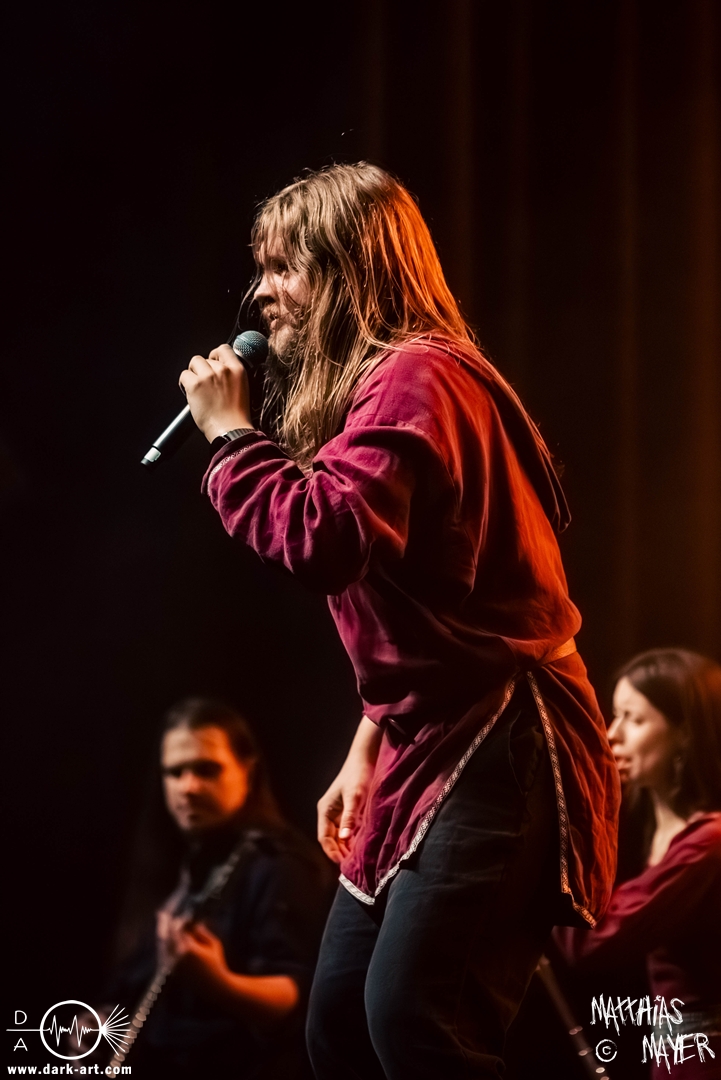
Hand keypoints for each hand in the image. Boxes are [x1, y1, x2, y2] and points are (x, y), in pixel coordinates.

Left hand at [156, 911, 226, 981]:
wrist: (214, 987)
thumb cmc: (217, 964)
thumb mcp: (214, 945)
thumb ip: (203, 933)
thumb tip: (194, 924)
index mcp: (189, 949)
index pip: (178, 930)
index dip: (176, 921)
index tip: (177, 914)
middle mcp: (178, 958)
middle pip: (166, 937)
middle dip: (164, 925)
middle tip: (160, 914)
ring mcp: (174, 966)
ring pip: (163, 947)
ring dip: (162, 935)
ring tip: (161, 924)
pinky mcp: (173, 972)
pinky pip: (165, 956)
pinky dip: (164, 946)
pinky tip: (164, 940)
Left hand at [178, 344, 252, 441]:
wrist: (230, 431)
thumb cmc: (236, 416)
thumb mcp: (241, 388)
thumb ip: (230, 375)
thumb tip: (216, 368)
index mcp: (237, 370)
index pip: (223, 348)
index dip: (215, 355)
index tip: (212, 364)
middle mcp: (223, 369)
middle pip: (206, 358)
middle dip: (204, 369)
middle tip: (206, 386)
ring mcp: (208, 375)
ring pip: (194, 363)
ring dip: (193, 374)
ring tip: (198, 388)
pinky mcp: (195, 384)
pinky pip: (184, 375)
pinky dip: (184, 384)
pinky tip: (191, 394)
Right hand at [317, 716, 381, 862]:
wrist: (364, 759)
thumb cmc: (358, 776)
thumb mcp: (355, 797)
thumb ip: (349, 817)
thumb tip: (343, 838)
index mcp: (325, 810)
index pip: (323, 837)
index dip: (331, 851)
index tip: (343, 863)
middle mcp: (328, 813)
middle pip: (330, 839)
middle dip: (339, 852)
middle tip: (352, 865)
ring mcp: (338, 813)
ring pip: (338, 836)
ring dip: (345, 847)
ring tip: (356, 859)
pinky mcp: (347, 811)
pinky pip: (346, 830)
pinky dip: (351, 839)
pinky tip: (360, 846)